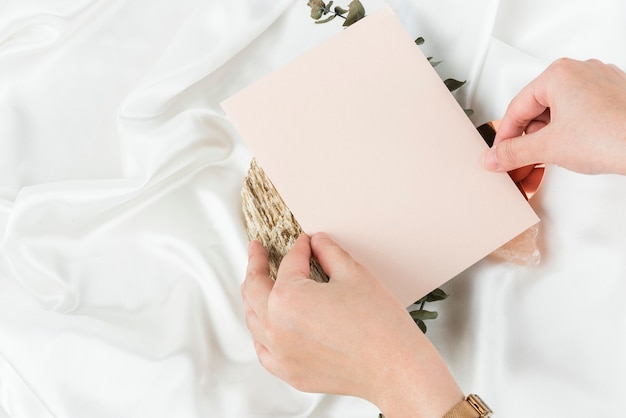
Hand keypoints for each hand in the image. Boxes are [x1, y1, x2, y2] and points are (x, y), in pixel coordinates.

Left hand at [241, 232, 461, 416]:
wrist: (395, 367)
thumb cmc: (379, 327)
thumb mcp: (353, 274)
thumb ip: (329, 252)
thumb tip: (318, 243)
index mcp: (288, 298)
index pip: (289, 263)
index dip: (298, 247)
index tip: (305, 242)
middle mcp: (276, 327)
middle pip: (255, 289)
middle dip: (257, 265)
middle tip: (257, 251)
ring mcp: (281, 353)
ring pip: (253, 319)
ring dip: (253, 297)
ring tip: (255, 284)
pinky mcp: (290, 372)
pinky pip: (264, 350)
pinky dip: (260, 333)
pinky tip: (265, 325)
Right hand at [483, 58, 625, 175]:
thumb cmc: (611, 136)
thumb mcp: (548, 148)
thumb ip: (513, 153)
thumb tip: (494, 157)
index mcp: (558, 74)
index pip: (516, 108)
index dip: (504, 137)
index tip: (499, 155)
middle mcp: (580, 71)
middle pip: (537, 108)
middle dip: (529, 137)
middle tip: (525, 159)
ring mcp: (601, 81)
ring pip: (560, 111)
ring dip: (550, 137)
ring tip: (554, 156)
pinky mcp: (615, 96)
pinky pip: (581, 112)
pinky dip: (572, 132)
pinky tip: (575, 150)